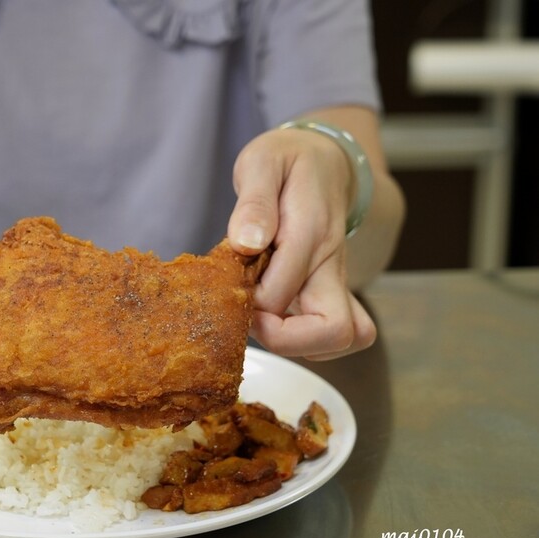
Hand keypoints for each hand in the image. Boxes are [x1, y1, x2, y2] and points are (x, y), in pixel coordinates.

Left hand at [227, 127, 376, 359]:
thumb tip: (247, 242)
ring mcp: (334, 283)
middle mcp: (330, 266)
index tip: (229, 289)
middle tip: (250, 317)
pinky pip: (333, 334)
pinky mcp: (330, 292)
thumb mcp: (262, 162)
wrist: (323, 159)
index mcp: (310, 234)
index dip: (249, 305)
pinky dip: (305, 340)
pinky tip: (274, 316)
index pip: (280, 295)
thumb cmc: (288, 160)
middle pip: (335, 332)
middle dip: (284, 340)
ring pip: (342, 339)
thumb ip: (254, 202)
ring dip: (297, 343)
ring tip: (261, 315)